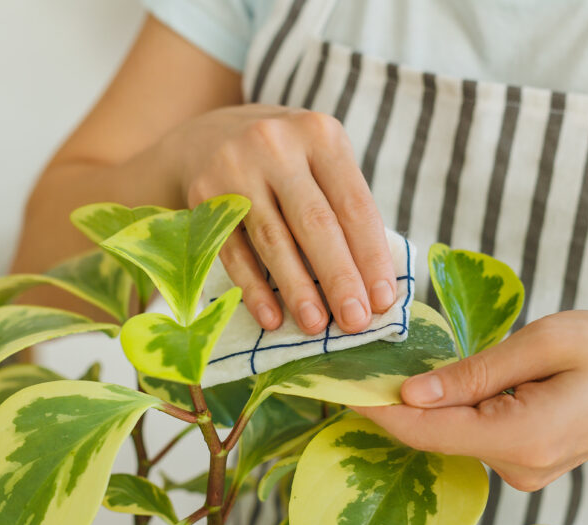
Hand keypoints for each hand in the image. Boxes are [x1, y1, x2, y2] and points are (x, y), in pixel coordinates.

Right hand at [171, 104, 395, 333]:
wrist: (208, 134)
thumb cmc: (285, 162)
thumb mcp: (320, 161)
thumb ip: (344, 210)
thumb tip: (373, 286)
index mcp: (320, 135)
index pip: (354, 205)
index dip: (371, 257)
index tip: (383, 301)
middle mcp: (276, 145)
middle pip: (316, 224)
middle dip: (340, 278)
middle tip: (355, 322)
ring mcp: (235, 169)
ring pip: (274, 240)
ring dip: (298, 290)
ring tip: (316, 326)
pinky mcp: (204, 196)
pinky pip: (233, 252)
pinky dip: (253, 289)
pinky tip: (271, 318)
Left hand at [355, 311, 587, 490]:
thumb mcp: (545, 342)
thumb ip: (474, 372)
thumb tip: (411, 392)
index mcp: (521, 438)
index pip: (426, 431)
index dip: (375, 410)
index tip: (333, 386)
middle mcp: (518, 469)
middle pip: (436, 435)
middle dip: (398, 400)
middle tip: (360, 358)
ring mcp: (525, 473)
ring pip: (456, 435)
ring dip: (434, 402)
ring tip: (412, 359)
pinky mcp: (529, 464)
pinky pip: (479, 436)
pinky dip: (461, 409)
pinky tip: (465, 378)